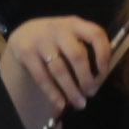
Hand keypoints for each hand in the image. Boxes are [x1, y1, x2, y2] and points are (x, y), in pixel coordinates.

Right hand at [0, 14, 115, 128]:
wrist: (25, 34)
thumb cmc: (57, 39)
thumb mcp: (72, 35)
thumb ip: (86, 47)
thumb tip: (100, 78)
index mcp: (75, 24)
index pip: (96, 34)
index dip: (103, 54)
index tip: (104, 73)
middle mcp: (59, 30)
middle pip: (77, 55)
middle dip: (86, 78)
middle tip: (91, 93)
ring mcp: (41, 41)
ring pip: (59, 69)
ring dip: (71, 90)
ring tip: (80, 103)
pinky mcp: (27, 53)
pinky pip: (42, 77)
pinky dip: (53, 93)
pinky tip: (61, 104)